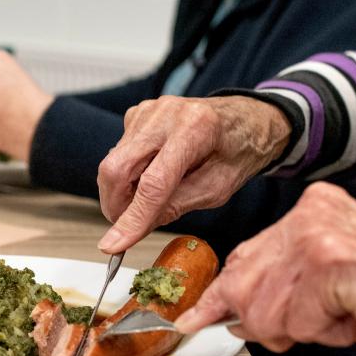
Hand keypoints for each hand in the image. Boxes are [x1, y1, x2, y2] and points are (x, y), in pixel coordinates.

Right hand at [97, 96, 290, 252]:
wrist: (244, 118)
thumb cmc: (236, 152)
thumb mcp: (216, 189)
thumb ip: (176, 206)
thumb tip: (134, 230)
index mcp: (196, 129)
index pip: (153, 183)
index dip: (132, 218)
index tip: (114, 245)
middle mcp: (166, 114)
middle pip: (117, 167)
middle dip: (114, 205)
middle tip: (127, 227)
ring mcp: (148, 111)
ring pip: (112, 163)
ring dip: (123, 191)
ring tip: (151, 196)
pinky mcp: (137, 114)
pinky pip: (118, 153)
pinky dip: (127, 176)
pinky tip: (150, 176)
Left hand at [175, 182, 355, 355]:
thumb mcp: (331, 284)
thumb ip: (284, 286)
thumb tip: (235, 316)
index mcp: (312, 209)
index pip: (244, 255)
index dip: (221, 294)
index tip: (194, 317)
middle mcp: (310, 213)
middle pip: (243, 283)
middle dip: (261, 321)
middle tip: (303, 328)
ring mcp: (317, 234)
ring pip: (264, 309)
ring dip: (301, 331)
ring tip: (344, 319)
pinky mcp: (329, 262)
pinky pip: (295, 322)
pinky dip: (324, 334)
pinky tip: (355, 319)